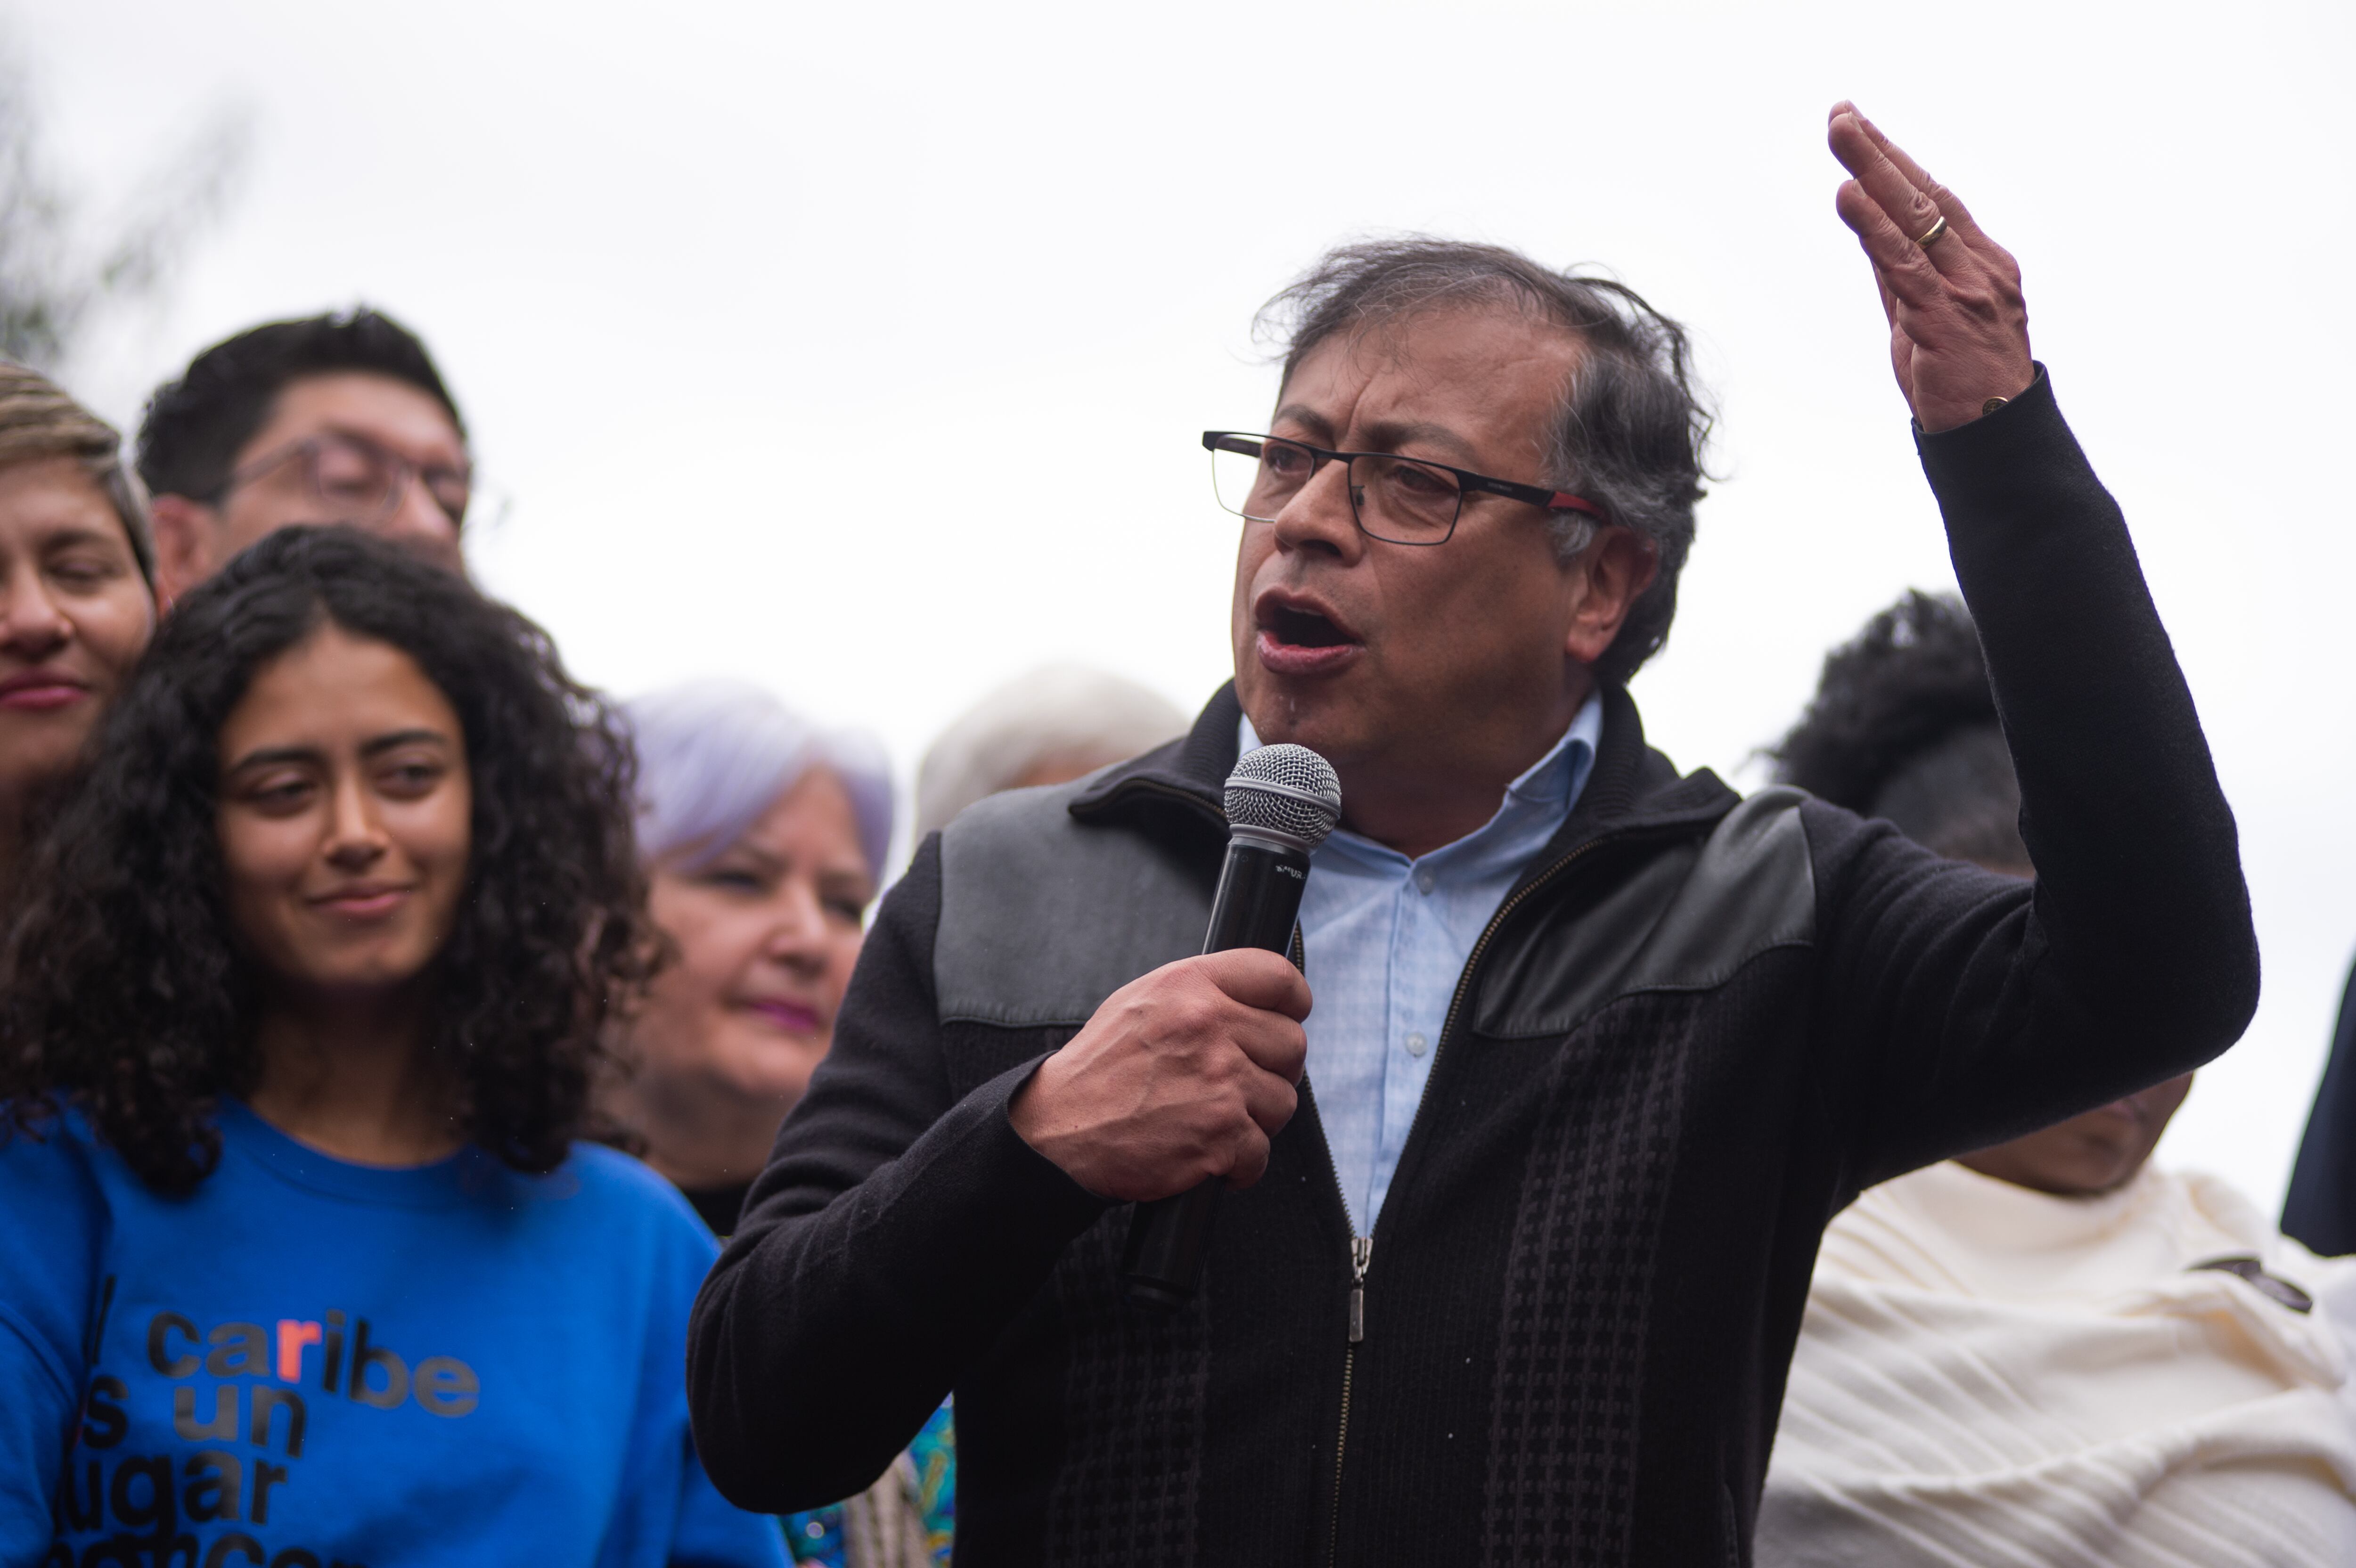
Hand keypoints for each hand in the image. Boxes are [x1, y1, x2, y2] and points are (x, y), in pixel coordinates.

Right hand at [1008, 948, 1311, 1201]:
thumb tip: (1260, 1001)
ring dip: (1256, 1118)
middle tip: (1240, 1083)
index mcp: (1189, 986)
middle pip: (1292, 1043)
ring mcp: (1218, 1081)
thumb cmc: (1101, 1070)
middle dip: (1273, 1068)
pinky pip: (1261, 1152)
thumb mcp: (1142, 1002)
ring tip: (1213, 1118)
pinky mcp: (1220, 1134)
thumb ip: (1202, 993)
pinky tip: (1208, 1153)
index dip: (1294, 1002)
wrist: (1058, 1130)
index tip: (1289, 1017)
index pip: (1277, 977)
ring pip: (1283, 1100)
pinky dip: (1239, 1164)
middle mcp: (1207, 1026)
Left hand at [1829, 102, 2034, 432]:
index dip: (1897, 160)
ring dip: (1873, 171)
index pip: (1936, 199)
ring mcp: (1966, 290)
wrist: (1994, 436)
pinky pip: (1903, 266)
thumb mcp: (1927, 318)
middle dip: (1880, 151)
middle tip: (1842, 113)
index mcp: (1983, 263)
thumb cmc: (1964, 380)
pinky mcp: (1943, 319)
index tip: (1863, 126)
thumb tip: (1869, 237)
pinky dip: (1874, 228)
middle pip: (1924, 195)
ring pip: (1913, 218)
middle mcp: (1980, 267)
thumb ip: (1902, 278)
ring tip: (1842, 134)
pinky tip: (1850, 198)